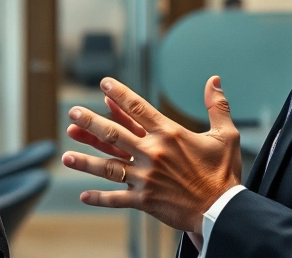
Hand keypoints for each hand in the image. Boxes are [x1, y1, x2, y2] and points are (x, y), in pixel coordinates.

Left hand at [62, 76, 241, 232]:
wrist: (222, 211)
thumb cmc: (223, 173)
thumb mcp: (225, 136)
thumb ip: (217, 106)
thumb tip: (214, 79)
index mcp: (169, 134)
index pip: (138, 108)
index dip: (119, 94)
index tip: (104, 84)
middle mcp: (153, 154)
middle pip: (114, 134)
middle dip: (90, 123)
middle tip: (73, 113)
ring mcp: (146, 178)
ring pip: (108, 167)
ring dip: (85, 161)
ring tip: (65, 156)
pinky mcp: (145, 200)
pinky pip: (117, 199)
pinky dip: (99, 198)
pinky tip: (83, 195)